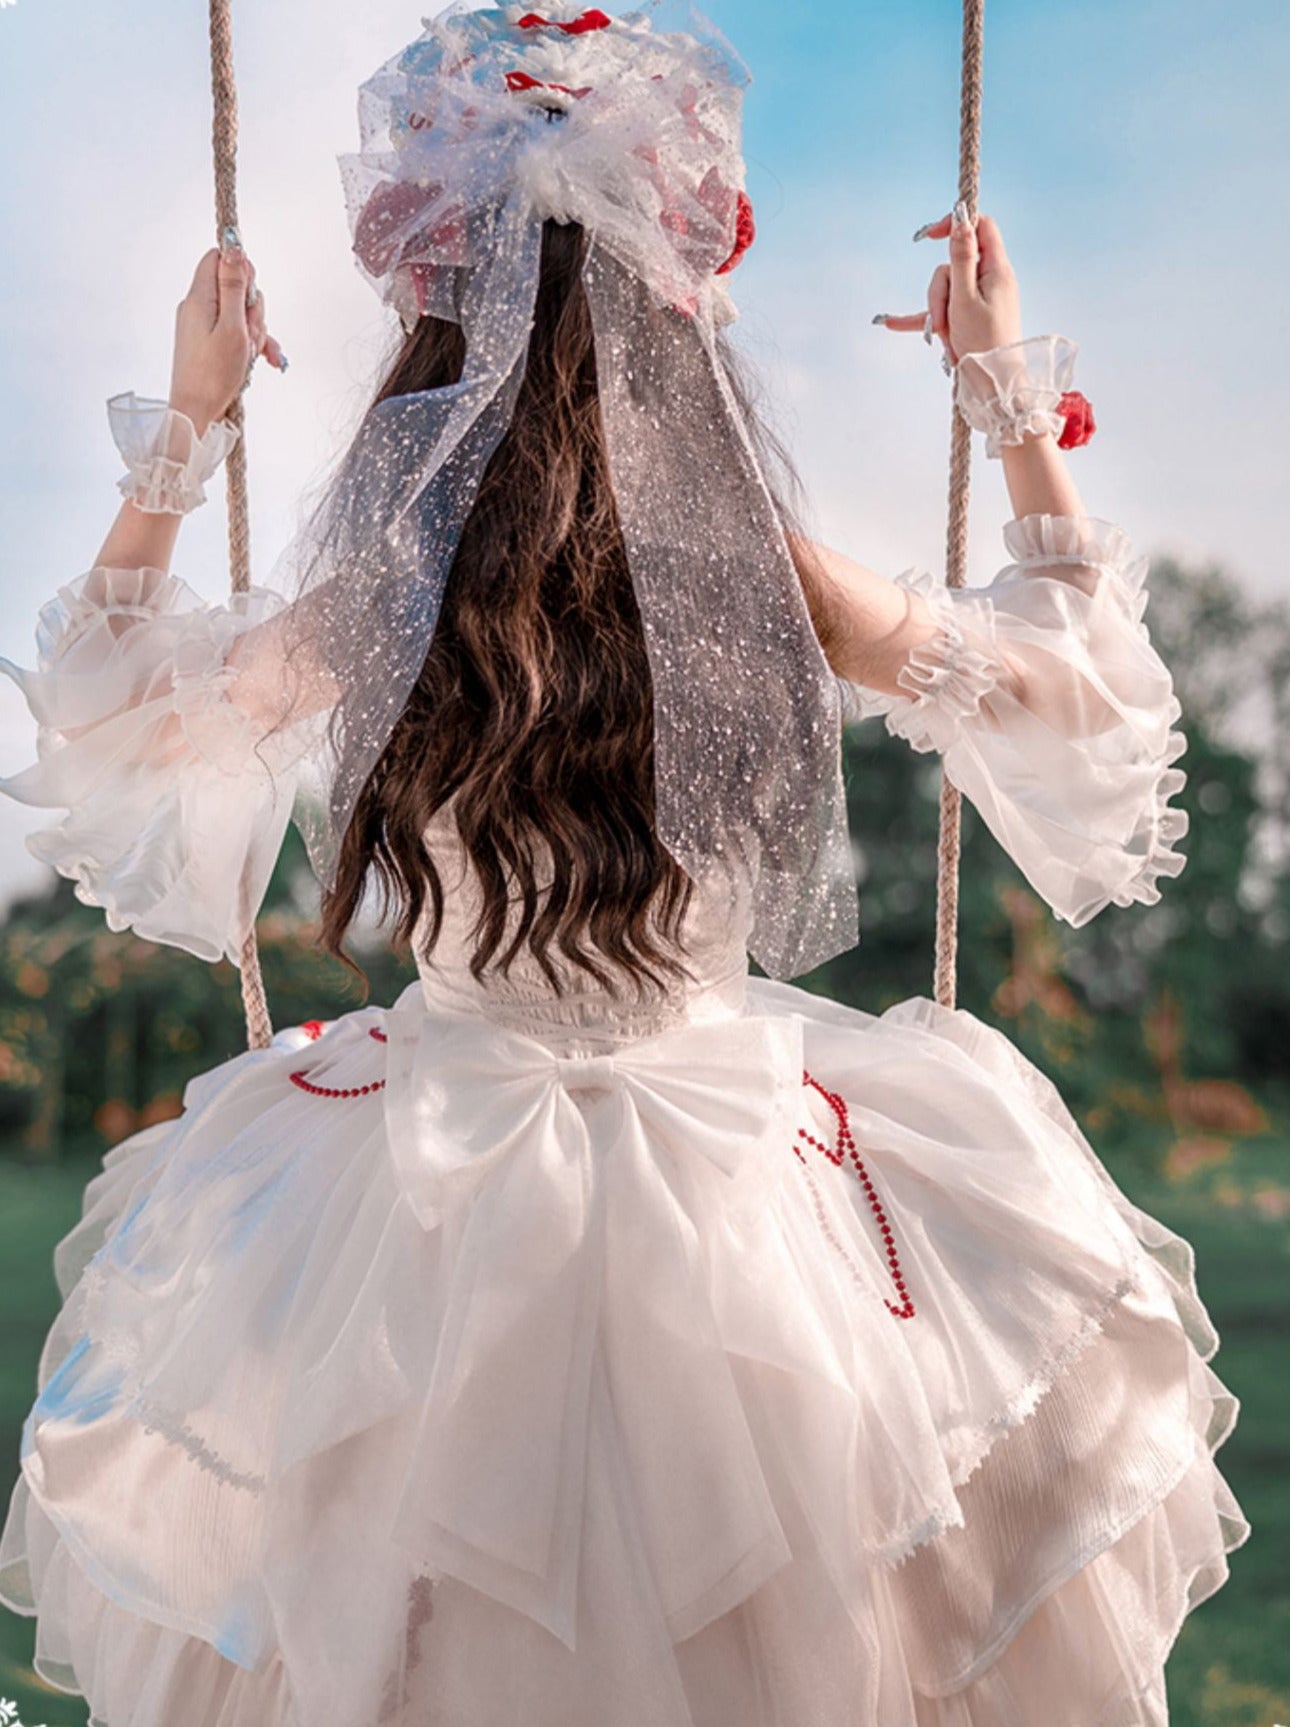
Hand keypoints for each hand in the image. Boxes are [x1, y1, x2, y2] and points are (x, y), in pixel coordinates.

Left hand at [168, 236, 285, 437]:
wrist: (194, 413)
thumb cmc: (213, 375)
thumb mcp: (232, 326)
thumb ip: (234, 286)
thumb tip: (233, 247)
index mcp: (200, 298)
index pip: (217, 259)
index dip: (241, 270)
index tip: (250, 296)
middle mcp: (197, 307)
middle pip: (233, 287)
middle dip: (252, 309)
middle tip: (251, 333)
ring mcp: (202, 325)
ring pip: (239, 313)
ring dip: (255, 331)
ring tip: (253, 354)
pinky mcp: (207, 342)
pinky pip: (235, 332)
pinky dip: (250, 343)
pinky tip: (264, 360)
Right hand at [876, 204, 1022, 366]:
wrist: (995, 386)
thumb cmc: (985, 344)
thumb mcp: (966, 298)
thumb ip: (962, 258)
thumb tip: (961, 219)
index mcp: (995, 270)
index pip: (979, 227)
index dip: (955, 225)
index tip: (929, 236)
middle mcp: (989, 281)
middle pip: (953, 266)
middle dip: (938, 290)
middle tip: (941, 317)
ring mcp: (978, 300)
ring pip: (945, 291)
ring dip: (936, 312)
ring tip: (943, 337)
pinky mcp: (968, 318)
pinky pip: (941, 311)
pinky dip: (923, 318)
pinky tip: (892, 324)